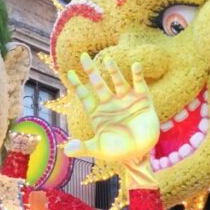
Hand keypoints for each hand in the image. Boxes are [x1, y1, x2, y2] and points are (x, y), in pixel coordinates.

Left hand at [64, 53, 158, 187]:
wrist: (140, 153)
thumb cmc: (118, 151)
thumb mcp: (99, 149)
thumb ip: (83, 148)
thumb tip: (67, 151)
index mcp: (98, 113)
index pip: (84, 96)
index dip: (77, 85)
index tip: (69, 72)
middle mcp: (110, 104)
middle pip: (98, 84)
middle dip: (91, 71)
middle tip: (83, 56)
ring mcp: (126, 101)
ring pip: (118, 81)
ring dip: (113, 71)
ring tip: (107, 60)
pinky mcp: (143, 101)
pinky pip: (139, 85)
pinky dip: (137, 75)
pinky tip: (135, 66)